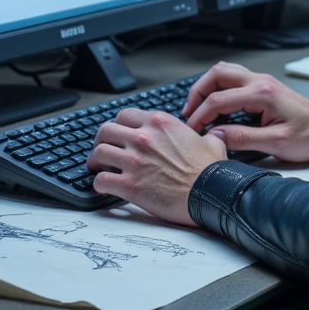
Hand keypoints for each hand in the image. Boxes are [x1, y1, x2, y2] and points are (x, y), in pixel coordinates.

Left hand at [87, 108, 226, 224]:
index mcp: (160, 123)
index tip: (120, 135)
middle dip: (102, 141)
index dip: (119, 125)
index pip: (125, 115)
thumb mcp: (212, 142)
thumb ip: (203, 135)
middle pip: (106, 130)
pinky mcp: (129, 185)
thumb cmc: (211, 172)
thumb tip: (210, 136)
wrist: (211, 195)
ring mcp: (134, 161)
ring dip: (96, 161)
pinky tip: (104, 187)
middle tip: (104, 150)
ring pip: (99, 153)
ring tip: (99, 168)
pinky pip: (101, 180)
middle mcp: (143, 138)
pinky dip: (99, 184)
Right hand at [184, 61, 308, 162]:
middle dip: (197, 92)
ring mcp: (263, 81)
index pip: (219, 100)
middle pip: (217, 74)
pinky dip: (219, 87)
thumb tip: (216, 135)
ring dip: (207, 87)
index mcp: (262, 94)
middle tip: (188, 112)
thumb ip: (244, 139)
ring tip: (197, 107)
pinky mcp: (265, 86)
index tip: (192, 130)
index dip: (200, 115)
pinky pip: (234, 78)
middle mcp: (261, 82)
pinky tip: (216, 103)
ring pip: (225, 72)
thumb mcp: (276, 143)